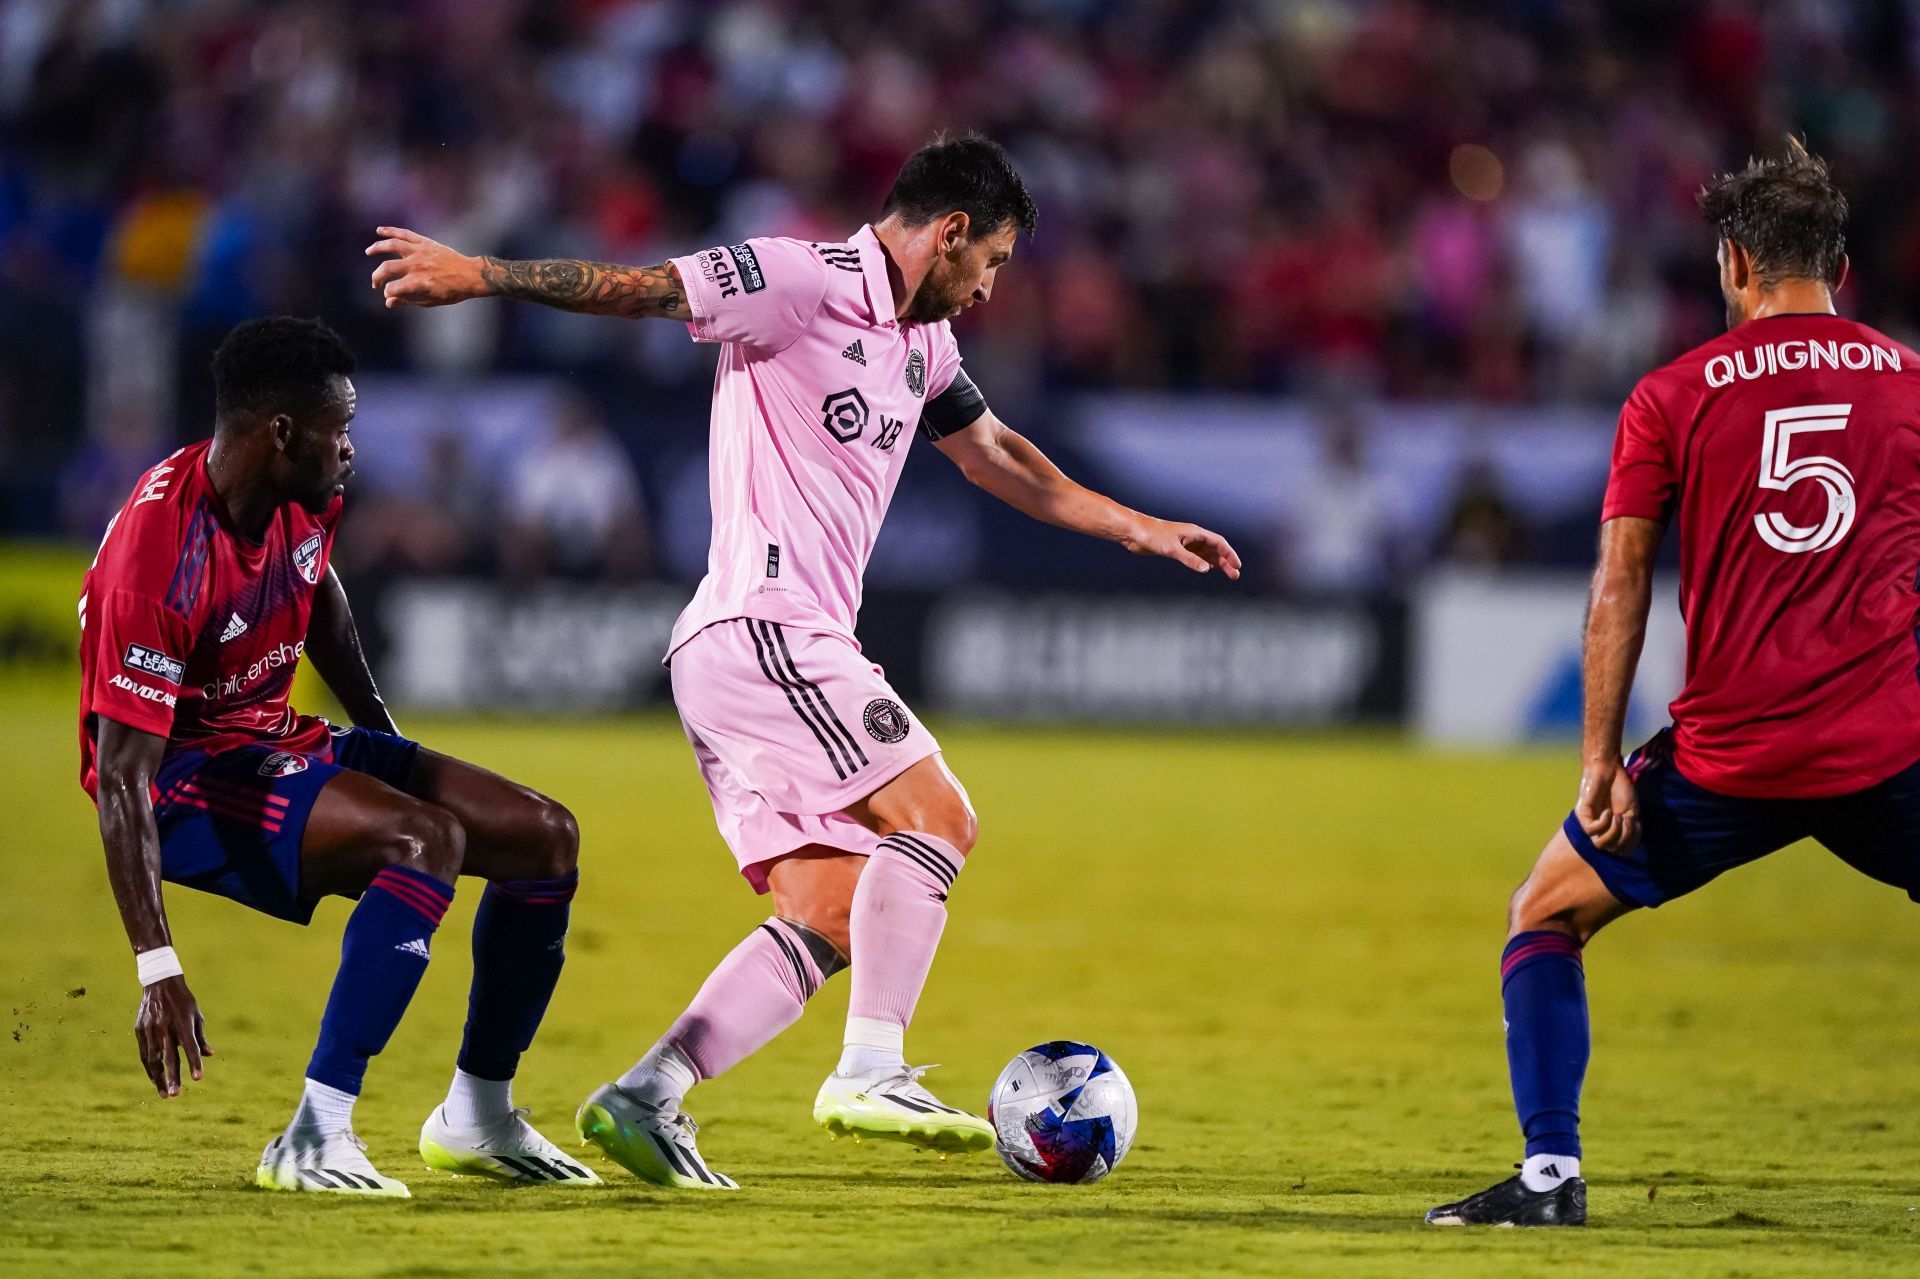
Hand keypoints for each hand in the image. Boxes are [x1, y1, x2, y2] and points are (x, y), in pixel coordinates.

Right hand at [135, 975, 211, 1097]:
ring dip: (158, 1077)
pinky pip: (144, 1053)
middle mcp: (165, 1027)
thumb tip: (209, 1054)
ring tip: (164, 1093)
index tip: (198, 1078)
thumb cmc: (183, 1001)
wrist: (160, 984)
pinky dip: (149, 1068)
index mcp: (183, 1022)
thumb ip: (200, 1036)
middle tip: (175, 1094)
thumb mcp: (196, 1015)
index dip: (194, 1063)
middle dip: (172, 1077)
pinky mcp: (140, 1030)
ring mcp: (150, 1029)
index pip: (190, 1047)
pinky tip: (154, 1079)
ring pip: (153, 1059)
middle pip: (169, 1057)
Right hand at [365, 227, 486, 308]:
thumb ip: (408, 301)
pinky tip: (380, 230)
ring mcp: (420, 252)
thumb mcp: (431, 301)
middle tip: (376, 283)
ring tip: (368, 252)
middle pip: (387, 268)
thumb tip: (389, 302)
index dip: (388, 293)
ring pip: (392, 245)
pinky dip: (391, 230)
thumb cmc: (452, 291)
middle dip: (377, 277)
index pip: (393, 288)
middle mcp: (417, 266)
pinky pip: (405, 234)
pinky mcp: (425, 242)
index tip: (389, 295)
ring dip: (377, 247)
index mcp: (419, 283)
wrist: (470, 275)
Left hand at [1123, 518, 1242, 578]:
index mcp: (1194, 532)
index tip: (1237, 565)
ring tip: (1227, 574)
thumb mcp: (1172, 549)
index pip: (1218, 542)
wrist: (1134, 532)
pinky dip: (1204, 562)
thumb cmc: (1152, 535)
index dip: (1229, 553)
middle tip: (1235, 575)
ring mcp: (1185, 542)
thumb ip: (1189, 559)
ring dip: (1217, 563)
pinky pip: (1196, 556)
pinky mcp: (1176, 548)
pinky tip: (1208, 569)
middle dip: (1226, 561)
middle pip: (1214, 549)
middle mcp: (1192, 536)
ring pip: (1206, 553)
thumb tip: (1206, 569)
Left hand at [1575, 755, 1638, 853]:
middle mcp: (1601, 830)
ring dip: (1614, 832)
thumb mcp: (1631, 813)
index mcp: (1614, 831)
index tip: (1637, 826)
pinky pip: (1591, 830)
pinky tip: (1608, 812)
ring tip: (1618, 817)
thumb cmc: (1621, 789)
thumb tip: (1624, 849)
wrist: (1611, 771)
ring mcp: (1591, 823)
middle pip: (1611, 849)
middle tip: (1628, 820)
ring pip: (1600, 844)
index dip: (1631, 843)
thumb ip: (1629, 831)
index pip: (1621, 850)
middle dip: (1624, 838)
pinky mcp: (1582, 816)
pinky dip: (1603, 823)